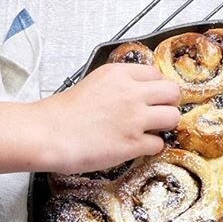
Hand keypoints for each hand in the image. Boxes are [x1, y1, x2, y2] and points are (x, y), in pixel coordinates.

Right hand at [36, 63, 180, 173]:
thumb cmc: (64, 113)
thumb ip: (119, 84)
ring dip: (165, 126)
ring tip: (151, 131)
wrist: (49, 134)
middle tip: (159, 114)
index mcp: (119, 74)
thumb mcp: (94, 83)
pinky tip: (138, 147)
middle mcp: (131, 93)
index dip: (157, 88)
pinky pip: (159, 144)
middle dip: (169, 104)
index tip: (152, 98)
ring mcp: (135, 119)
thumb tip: (137, 94)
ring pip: (173, 117)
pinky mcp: (134, 143)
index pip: (156, 74)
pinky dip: (152, 148)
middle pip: (173, 92)